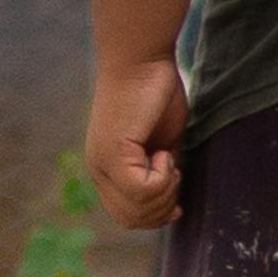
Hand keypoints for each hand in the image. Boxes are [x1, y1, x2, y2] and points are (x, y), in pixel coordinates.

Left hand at [85, 62, 188, 229]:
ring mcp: (103, 165)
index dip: (154, 218)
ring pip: (137, 210)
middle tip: (175, 174)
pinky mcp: (113, 155)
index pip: (127, 216)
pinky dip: (162, 176)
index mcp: (107, 171)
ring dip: (164, 191)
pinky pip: (142, 190)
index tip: (177, 205)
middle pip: (132, 220)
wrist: (142, 56)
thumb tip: (171, 204)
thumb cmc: (155, 92)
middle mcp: (100, 171)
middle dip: (162, 207)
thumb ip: (159, 172)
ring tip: (169, 160)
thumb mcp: (160, 143)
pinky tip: (163, 151)